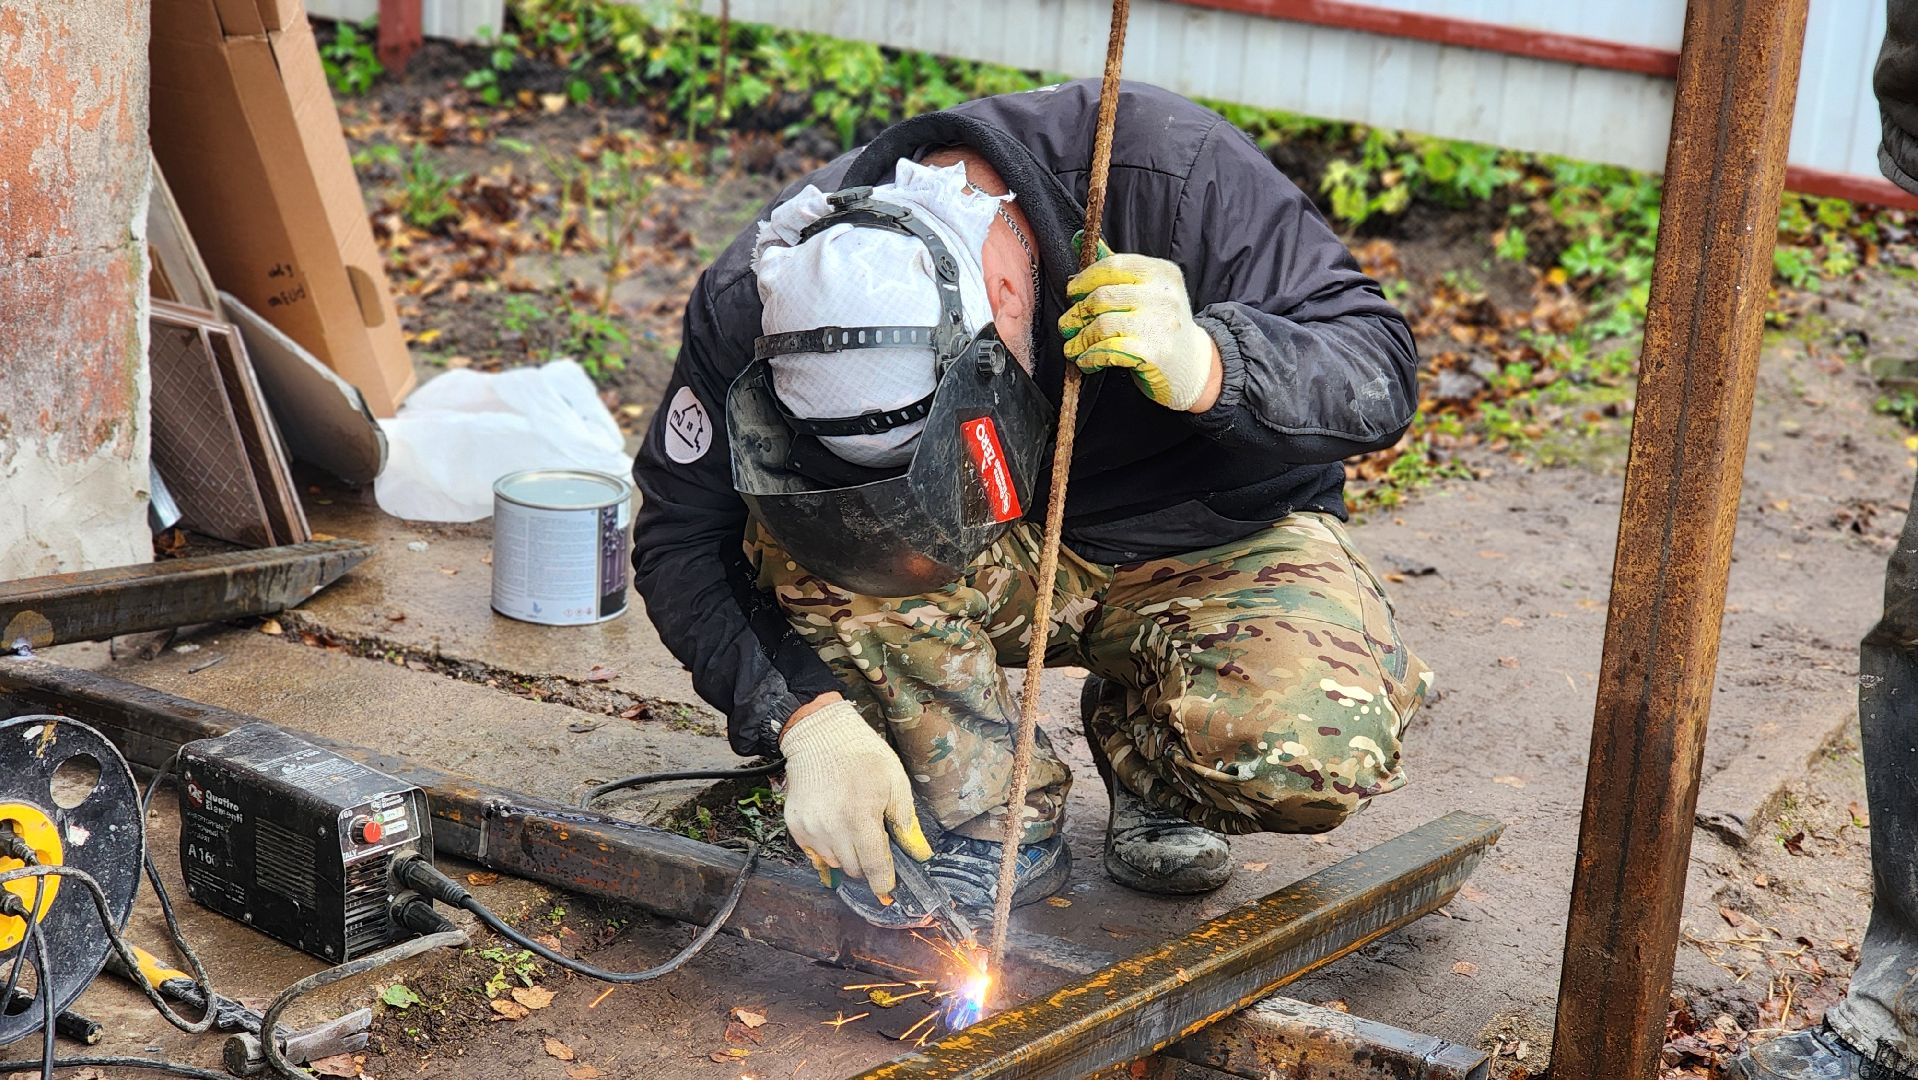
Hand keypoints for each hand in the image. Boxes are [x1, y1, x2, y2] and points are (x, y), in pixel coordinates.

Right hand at [780, 698, 931, 900]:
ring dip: (847, 856)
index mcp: (861, 817)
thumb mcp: (895, 783)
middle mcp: (832, 827)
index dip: (884, 883)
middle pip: (854, 869)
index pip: (874, 867)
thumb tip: (920, 854)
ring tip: (853, 829)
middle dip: (867, 864)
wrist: (820, 735)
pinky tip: (835, 833)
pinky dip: (827, 850)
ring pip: (834, 863)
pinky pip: (813, 854)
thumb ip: (906, 823)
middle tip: (874, 842)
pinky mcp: (795, 825)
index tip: (889, 892)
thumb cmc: (862, 755)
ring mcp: (810, 828)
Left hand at [1059, 253, 1221, 411]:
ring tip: (1073, 347)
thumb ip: (1116, 268)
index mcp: (1162, 273)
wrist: (1194, 366)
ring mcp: (1160, 324)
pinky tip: (1087, 360)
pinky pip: (1109, 350)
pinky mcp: (1154, 352)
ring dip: (1081, 338)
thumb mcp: (1148, 290)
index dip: (1085, 279)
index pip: (1114, 266)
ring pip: (1103, 325)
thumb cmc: (1162, 326)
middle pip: (1103, 297)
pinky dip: (1091, 356)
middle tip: (1067, 325)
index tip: (1072, 293)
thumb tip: (1079, 238)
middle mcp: (1164, 296)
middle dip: (1078, 313)